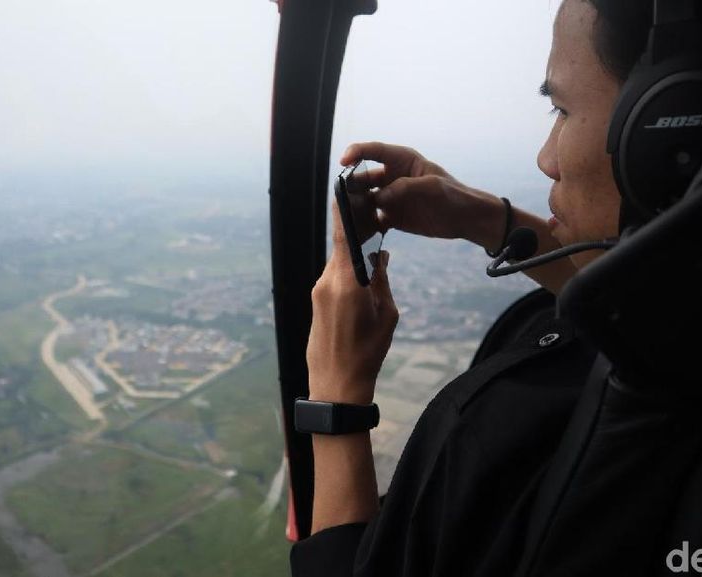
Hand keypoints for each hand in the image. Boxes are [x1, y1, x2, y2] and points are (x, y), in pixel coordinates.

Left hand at [306, 203, 397, 404]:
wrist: (336, 385)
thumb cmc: (366, 353)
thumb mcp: (386, 315)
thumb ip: (382, 280)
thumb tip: (380, 255)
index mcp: (347, 283)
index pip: (343, 237)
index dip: (344, 211)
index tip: (344, 188)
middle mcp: (327, 283)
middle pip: (341, 248)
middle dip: (356, 235)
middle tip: (374, 220)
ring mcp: (318, 293)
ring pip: (338, 264)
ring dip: (352, 259)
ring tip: (373, 256)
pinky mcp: (315, 303)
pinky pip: (332, 279)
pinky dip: (346, 274)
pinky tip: (360, 281)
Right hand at [341, 142, 505, 247]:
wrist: (466, 219)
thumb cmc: (454, 195)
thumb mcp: (432, 187)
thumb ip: (405, 188)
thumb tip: (379, 198)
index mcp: (402, 160)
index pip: (373, 150)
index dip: (356, 152)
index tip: (343, 162)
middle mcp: (392, 177)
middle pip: (363, 177)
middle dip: (350, 185)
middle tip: (341, 197)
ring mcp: (391, 197)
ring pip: (364, 199)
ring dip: (355, 206)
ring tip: (347, 216)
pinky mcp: (392, 217)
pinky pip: (372, 219)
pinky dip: (364, 224)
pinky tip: (359, 231)